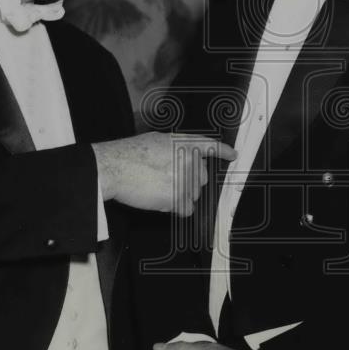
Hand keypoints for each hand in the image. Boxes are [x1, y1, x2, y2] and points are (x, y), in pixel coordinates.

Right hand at [92, 133, 235, 216]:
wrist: (116, 167)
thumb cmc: (129, 154)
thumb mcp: (156, 140)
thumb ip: (175, 147)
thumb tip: (181, 156)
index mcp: (184, 144)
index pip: (210, 146)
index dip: (222, 151)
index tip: (232, 155)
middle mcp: (189, 160)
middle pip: (201, 178)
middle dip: (188, 182)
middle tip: (166, 181)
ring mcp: (186, 180)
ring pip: (193, 195)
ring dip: (180, 196)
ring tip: (158, 188)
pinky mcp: (179, 198)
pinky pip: (187, 209)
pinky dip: (177, 209)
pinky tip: (162, 201)